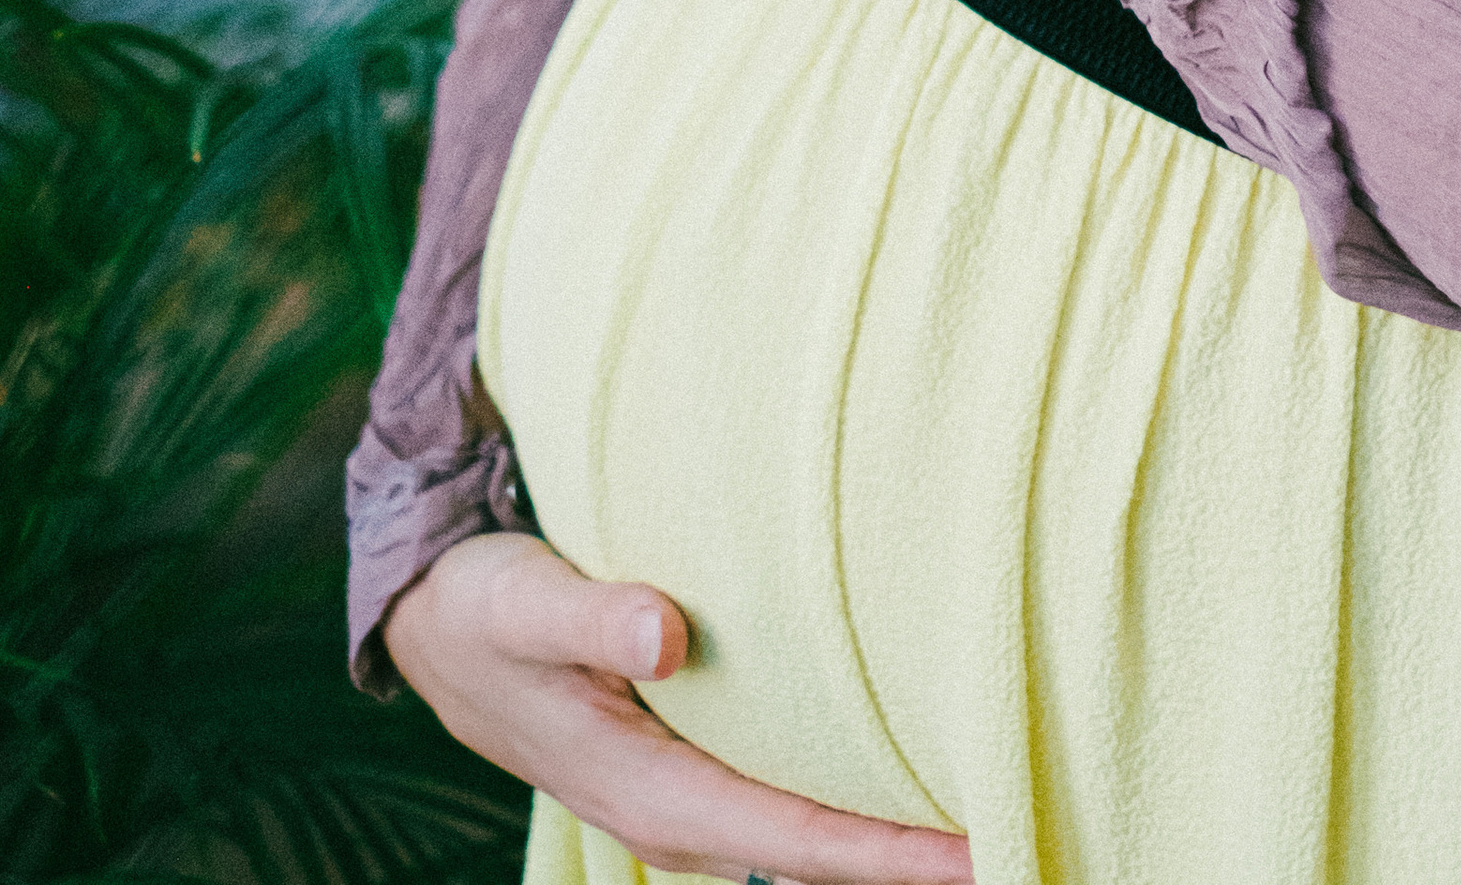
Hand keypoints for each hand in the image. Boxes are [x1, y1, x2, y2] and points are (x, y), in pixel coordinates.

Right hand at [383, 533, 972, 882]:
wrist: (438, 626)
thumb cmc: (486, 608)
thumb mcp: (524, 602)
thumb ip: (594, 618)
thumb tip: (666, 636)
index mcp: (646, 789)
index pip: (792, 840)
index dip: (885, 854)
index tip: (976, 850)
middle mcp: (673, 816)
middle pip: (814, 862)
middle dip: (912, 867)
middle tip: (1022, 845)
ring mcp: (684, 799)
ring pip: (803, 846)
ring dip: (886, 850)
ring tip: (987, 829)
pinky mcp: (690, 771)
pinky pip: (785, 812)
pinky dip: (848, 816)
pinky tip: (904, 786)